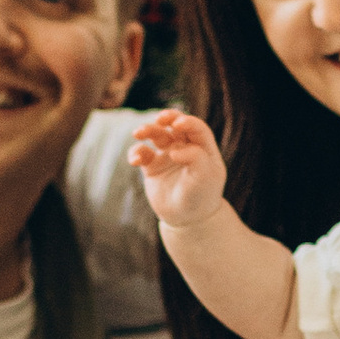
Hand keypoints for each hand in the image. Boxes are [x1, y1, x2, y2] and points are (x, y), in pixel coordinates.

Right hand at [127, 106, 228, 229]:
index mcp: (203, 148)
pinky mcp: (152, 166)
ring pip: (156, 135)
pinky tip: (135, 160)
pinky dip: (136, 153)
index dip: (188, 122)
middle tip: (160, 119)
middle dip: (167, 118)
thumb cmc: (201, 197)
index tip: (177, 125)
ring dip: (147, 130)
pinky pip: (142, 153)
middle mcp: (185, 148)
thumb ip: (195, 159)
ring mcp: (168, 155)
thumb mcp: (204, 179)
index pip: (196, 128)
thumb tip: (175, 150)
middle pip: (175, 125)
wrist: (186, 220)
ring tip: (138, 133)